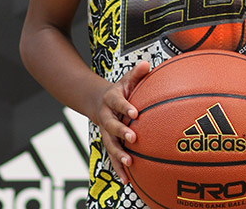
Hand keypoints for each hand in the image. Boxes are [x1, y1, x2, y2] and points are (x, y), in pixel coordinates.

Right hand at [94, 61, 149, 183]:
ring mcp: (105, 132)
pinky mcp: (109, 143)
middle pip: (111, 126)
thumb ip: (137, 73)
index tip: (135, 113)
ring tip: (129, 163)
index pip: (118, 103)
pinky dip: (118, 169)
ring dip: (118, 155)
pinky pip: (113, 157)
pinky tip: (127, 181)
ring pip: (110, 145)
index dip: (125, 107)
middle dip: (121, 133)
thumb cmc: (121, 89)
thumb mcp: (127, 78)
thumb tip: (146, 64)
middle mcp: (106, 116)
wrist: (100, 101)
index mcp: (111, 99)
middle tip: (133, 138)